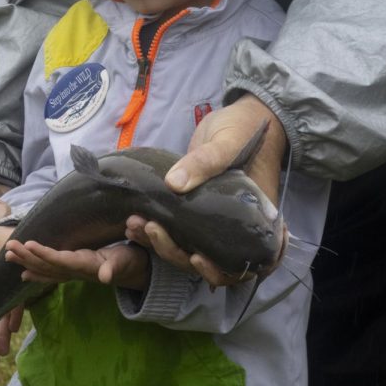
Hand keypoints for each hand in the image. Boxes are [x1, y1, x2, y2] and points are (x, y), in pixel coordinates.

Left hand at [6, 238, 149, 291]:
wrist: (133, 271)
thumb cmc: (129, 261)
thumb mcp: (124, 261)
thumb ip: (114, 267)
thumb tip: (106, 276)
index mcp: (85, 265)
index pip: (61, 260)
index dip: (45, 254)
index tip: (29, 244)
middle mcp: (75, 271)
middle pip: (47, 266)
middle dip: (27, 257)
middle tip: (8, 249)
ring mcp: (72, 273)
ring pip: (45, 270)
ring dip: (26, 263)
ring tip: (8, 256)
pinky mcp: (73, 272)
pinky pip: (50, 273)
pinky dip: (36, 272)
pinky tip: (23, 273)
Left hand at [125, 95, 287, 287]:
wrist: (239, 115)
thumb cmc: (243, 130)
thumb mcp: (227, 143)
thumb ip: (205, 162)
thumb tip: (174, 184)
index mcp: (252, 223)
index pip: (238, 265)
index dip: (218, 270)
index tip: (197, 257)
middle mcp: (231, 229)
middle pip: (206, 262)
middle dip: (175, 252)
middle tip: (150, 228)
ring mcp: (210, 221)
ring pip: (185, 249)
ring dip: (160, 244)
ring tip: (134, 224)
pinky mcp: (192, 211)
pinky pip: (175, 230)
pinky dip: (156, 230)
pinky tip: (133, 220)